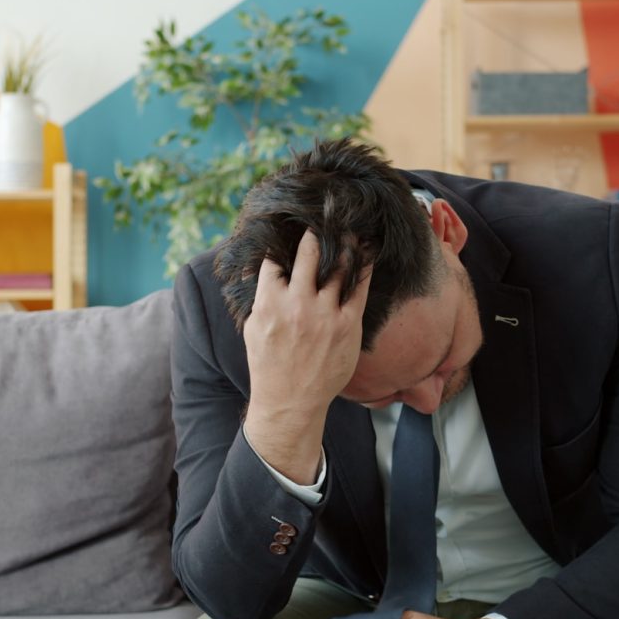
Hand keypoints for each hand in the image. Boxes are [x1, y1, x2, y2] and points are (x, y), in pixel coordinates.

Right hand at [243, 229, 370, 483]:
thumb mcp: (252, 327)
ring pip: (338, 266)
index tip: (292, 224)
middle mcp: (297, 304)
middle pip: (309, 253)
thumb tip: (258, 266)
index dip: (283, 239)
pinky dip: (363, 267)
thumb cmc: (268, 364)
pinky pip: (359, 288)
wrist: (291, 402)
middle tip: (323, 216)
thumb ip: (259, 296)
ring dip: (344, 243)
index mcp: (269, 302)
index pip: (276, 258)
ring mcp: (324, 315)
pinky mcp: (347, 326)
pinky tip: (367, 252)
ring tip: (349, 227)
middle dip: (315, 231)